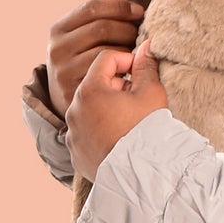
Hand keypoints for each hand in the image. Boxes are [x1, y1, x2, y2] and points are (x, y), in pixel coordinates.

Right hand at [47, 0, 145, 113]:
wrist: (65, 97)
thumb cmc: (83, 58)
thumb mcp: (85, 33)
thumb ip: (102, 10)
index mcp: (58, 29)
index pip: (92, 8)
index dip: (119, 7)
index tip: (139, 11)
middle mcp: (57, 49)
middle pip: (102, 28)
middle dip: (128, 29)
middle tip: (142, 35)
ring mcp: (64, 71)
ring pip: (107, 52)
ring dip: (129, 51)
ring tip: (138, 52)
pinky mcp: (75, 91)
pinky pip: (109, 76)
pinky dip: (124, 71)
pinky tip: (132, 70)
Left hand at [65, 34, 168, 179]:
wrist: (142, 176)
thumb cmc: (148, 132)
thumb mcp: (151, 93)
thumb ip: (146, 66)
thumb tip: (145, 46)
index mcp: (89, 90)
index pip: (106, 59)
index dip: (127, 60)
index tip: (141, 73)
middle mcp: (73, 110)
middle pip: (95, 85)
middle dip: (117, 86)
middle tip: (138, 100)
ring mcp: (72, 134)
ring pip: (89, 110)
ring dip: (107, 109)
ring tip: (129, 121)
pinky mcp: (75, 154)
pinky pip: (86, 134)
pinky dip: (99, 131)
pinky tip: (119, 139)